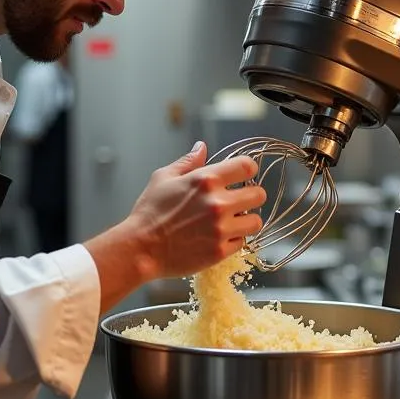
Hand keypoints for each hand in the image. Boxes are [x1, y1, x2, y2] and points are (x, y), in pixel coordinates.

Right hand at [127, 142, 265, 279]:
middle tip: (240, 202)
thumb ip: (188, 162)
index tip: (243, 176)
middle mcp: (218, 203)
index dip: (248, 170)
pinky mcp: (220, 251)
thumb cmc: (149, 213)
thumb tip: (202, 147)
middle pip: (259, 195)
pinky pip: (242, 243)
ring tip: (231, 222)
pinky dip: (233, 240)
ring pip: (256, 222)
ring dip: (246, 221)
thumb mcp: (163, 178)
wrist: (140, 248)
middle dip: (251, 197)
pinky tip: (218, 237)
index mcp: (206, 180)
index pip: (247, 167)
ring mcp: (221, 229)